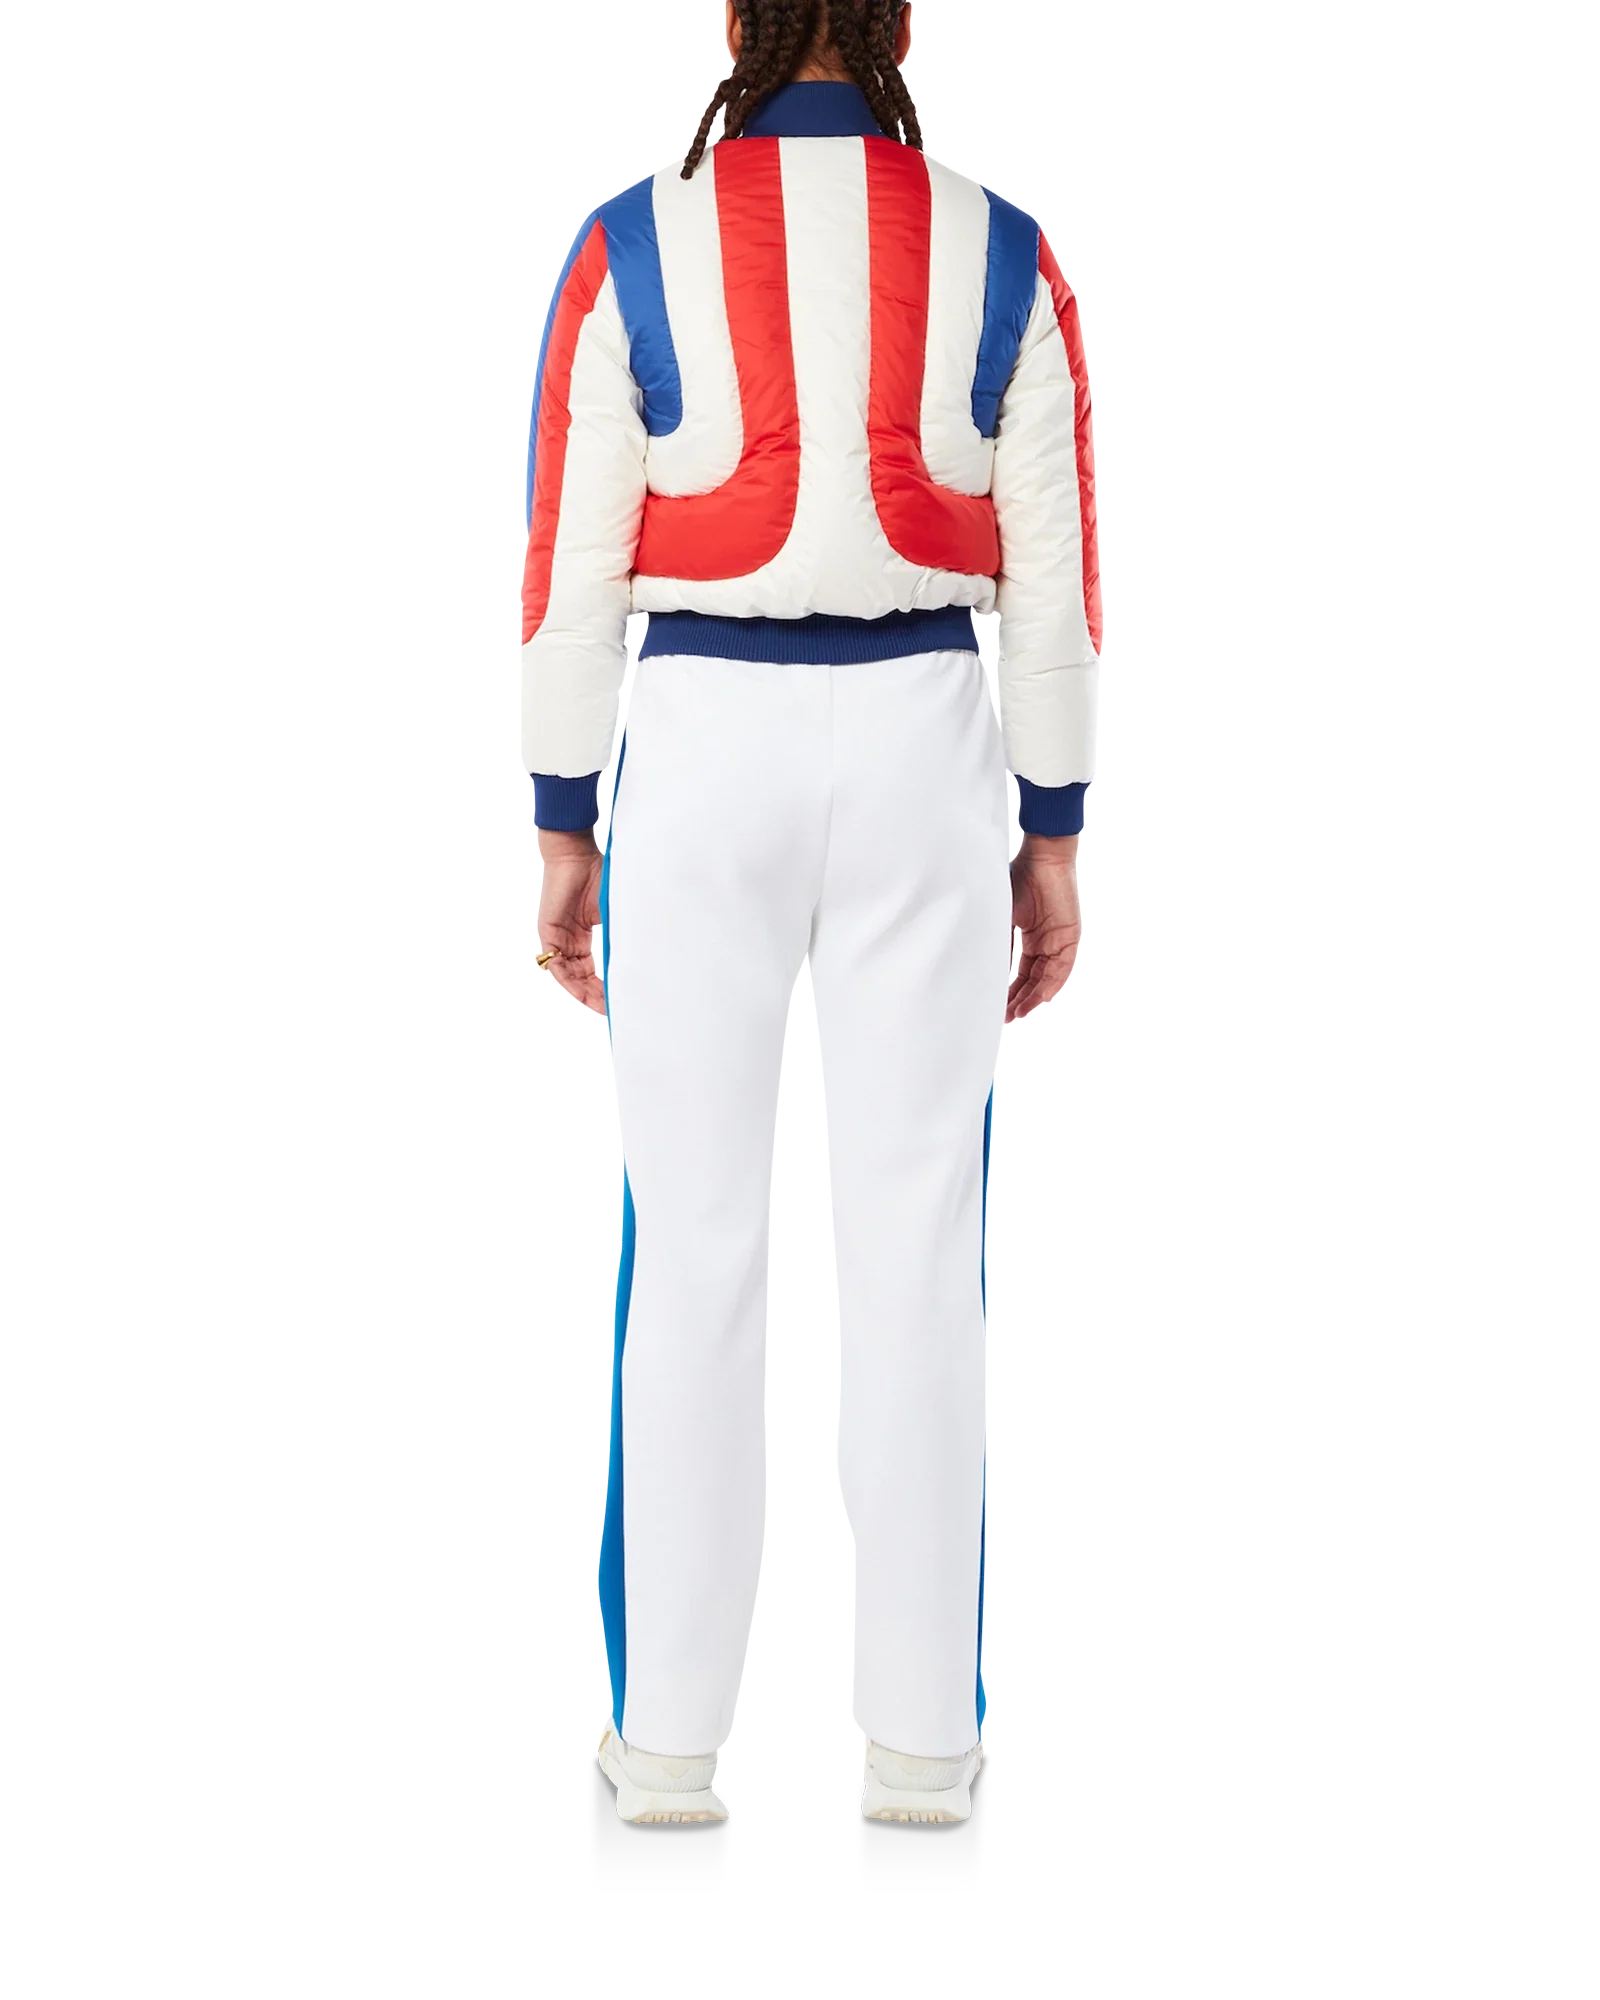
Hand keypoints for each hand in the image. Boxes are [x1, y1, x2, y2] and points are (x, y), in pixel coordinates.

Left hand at [535, 827, 604, 1018]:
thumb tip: (644, 959)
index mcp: (588, 936)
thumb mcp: (615, 914)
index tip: (618, 1003)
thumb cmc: (597, 875)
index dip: (606, 987)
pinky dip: (566, 979)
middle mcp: (572, 941)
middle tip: (608, 1012)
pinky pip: (555, 964)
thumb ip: (622, 936)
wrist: (576, 854)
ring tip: (596, 1007)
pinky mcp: (548, 934)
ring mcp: (559, 939)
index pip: (595, 970)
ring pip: (569, 975)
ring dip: (582, 992)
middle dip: (595, 996)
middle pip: (582, 977)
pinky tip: (578, 992)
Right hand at [1008, 834, 1080, 1025]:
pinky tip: (1033, 1001)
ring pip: (1045, 979)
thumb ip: (992, 940)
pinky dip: (1045, 987)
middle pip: (1032, 980)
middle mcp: (1043, 942)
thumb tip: (970, 964)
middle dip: (1018, 1000)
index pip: (1018, 971)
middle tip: (1004, 1018)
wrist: (1040, 858)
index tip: (996, 1008)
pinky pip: (1059, 970)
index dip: (1008, 991)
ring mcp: (1057, 941)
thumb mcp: (998, 916)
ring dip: (1031, 998)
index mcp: (1026, 937)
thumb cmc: (1016, 879)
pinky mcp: (1069, 938)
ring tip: (1016, 1015)